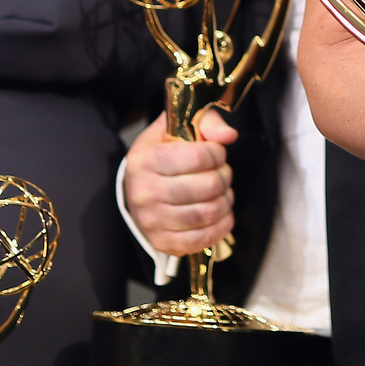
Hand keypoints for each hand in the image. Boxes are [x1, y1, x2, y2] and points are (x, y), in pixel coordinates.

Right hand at [123, 111, 236, 256]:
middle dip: (225, 177)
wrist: (135, 190)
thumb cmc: (159, 156)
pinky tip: (222, 214)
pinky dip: (222, 226)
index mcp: (145, 159)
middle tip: (223, 173)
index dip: (218, 153)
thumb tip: (229, 135)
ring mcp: (152, 221)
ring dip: (226, 201)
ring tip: (223, 193)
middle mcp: (144, 192)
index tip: (218, 153)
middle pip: (208, 186)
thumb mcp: (174, 129)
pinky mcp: (162, 242)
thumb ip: (205, 123)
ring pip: (208, 213)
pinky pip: (203, 238)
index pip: (199, 156)